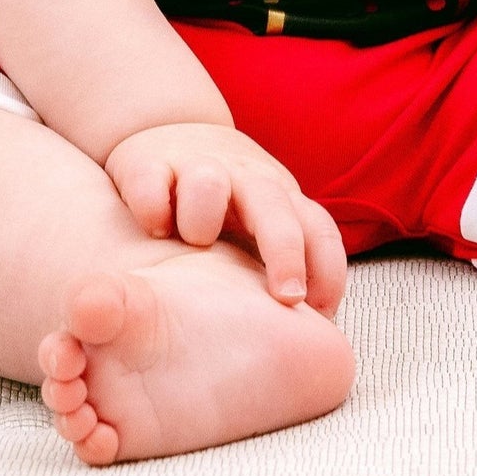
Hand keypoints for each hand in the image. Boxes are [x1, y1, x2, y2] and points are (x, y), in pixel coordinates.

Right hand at [104, 121, 348, 314]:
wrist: (172, 131)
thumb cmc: (227, 201)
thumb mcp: (262, 226)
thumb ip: (282, 269)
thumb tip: (310, 344)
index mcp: (279, 198)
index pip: (317, 227)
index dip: (327, 268)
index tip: (321, 311)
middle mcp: (244, 179)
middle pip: (275, 208)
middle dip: (285, 251)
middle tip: (286, 297)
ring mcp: (197, 167)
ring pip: (208, 185)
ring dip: (204, 218)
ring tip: (195, 242)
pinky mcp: (148, 164)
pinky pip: (151, 183)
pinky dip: (153, 207)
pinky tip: (153, 228)